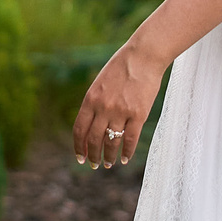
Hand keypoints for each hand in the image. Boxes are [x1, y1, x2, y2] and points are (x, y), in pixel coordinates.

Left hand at [73, 40, 165, 169]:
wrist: (143, 57)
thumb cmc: (121, 68)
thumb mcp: (100, 83)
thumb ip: (94, 103)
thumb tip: (91, 125)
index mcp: (90, 99)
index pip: (79, 129)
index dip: (78, 146)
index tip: (80, 157)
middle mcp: (103, 107)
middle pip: (94, 139)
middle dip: (92, 155)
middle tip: (94, 164)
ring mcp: (121, 112)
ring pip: (111, 142)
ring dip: (109, 157)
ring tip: (109, 164)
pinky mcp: (138, 114)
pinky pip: (130, 139)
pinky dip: (126, 152)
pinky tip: (124, 159)